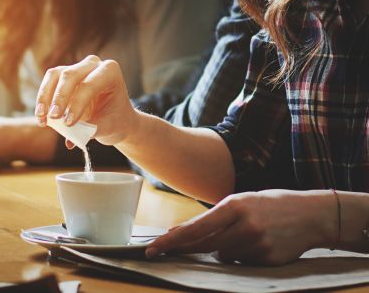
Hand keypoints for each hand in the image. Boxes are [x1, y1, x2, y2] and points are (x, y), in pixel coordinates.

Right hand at [34, 55, 138, 145]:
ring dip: (45, 97)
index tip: (68, 123)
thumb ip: (91, 130)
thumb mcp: (108, 126)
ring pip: (54, 75)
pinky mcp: (63, 75)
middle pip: (70, 75)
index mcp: (110, 72)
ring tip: (42, 118)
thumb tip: (70, 139)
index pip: (89, 85)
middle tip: (53, 118)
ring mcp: (76, 67)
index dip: (77, 104)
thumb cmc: (115, 119)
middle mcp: (93, 64)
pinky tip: (41, 117)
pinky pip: (48, 83)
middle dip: (59, 97)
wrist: (115, 117)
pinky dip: (42, 100)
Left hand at [145, 190, 336, 265]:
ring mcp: (256, 245)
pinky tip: (259, 242)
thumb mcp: (240, 202)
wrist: (312, 215)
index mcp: (235, 206)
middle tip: (162, 252)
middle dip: (182, 249)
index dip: (172, 240)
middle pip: (203, 245)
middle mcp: (244, 226)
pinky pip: (240, 262)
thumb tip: (180, 232)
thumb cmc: (269, 205)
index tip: (153, 248)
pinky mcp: (266, 260)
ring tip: (246, 233)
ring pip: (222, 255)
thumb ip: (213, 218)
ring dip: (225, 248)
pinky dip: (242, 255)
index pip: (196, 228)